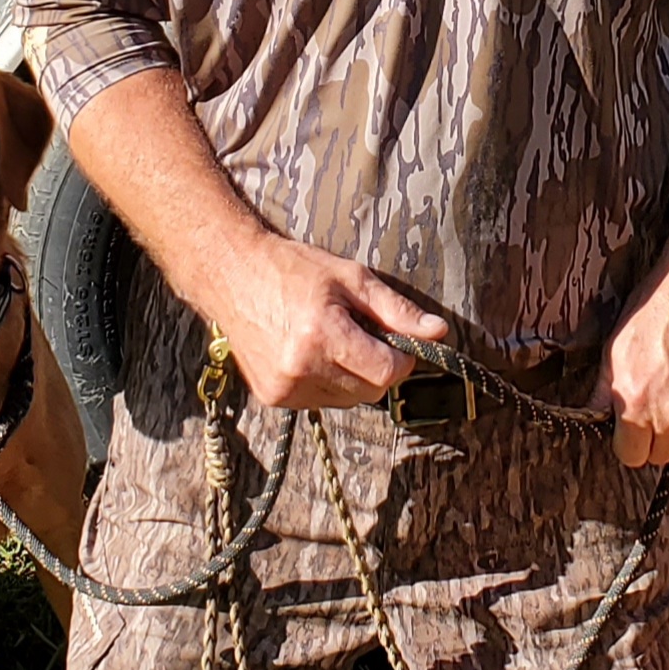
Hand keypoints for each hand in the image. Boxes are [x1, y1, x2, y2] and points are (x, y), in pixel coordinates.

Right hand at [198, 233, 449, 410]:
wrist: (228, 273)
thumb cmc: (290, 268)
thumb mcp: (349, 278)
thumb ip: (396, 310)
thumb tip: (439, 333)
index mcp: (322, 334)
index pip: (388, 372)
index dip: (400, 357)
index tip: (391, 339)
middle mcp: (300, 367)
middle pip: (370, 390)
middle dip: (374, 366)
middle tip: (355, 333)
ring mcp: (283, 386)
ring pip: (346, 399)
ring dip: (348, 377)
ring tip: (325, 340)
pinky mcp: (271, 397)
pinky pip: (319, 401)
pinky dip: (322, 383)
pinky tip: (304, 353)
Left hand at [590, 222, 668, 467]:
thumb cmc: (658, 307)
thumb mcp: (616, 345)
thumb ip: (605, 388)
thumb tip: (593, 415)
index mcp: (637, 400)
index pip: (633, 455)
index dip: (632, 443)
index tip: (633, 432)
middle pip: (667, 452)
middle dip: (661, 434)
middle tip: (660, 403)